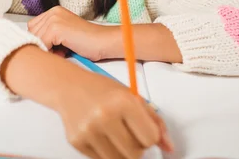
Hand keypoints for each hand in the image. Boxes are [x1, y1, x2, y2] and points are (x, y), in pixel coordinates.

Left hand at [27, 6, 113, 60]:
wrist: (103, 42)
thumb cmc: (88, 41)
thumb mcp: (64, 34)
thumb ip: (49, 35)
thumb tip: (33, 45)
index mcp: (54, 11)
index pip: (33, 28)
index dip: (41, 40)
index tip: (54, 47)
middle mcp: (53, 12)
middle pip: (32, 33)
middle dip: (43, 45)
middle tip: (60, 50)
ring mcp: (54, 19)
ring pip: (36, 39)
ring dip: (48, 49)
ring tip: (63, 51)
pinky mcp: (56, 28)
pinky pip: (42, 45)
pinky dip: (51, 52)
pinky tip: (64, 52)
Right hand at [56, 68, 173, 158]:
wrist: (68, 87)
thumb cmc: (103, 91)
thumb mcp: (132, 97)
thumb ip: (155, 122)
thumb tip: (169, 148)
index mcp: (123, 102)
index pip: (150, 138)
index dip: (149, 136)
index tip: (141, 128)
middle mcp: (105, 116)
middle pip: (135, 154)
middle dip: (136, 147)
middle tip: (128, 132)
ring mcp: (89, 131)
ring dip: (122, 152)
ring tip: (116, 135)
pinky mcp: (76, 142)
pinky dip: (105, 152)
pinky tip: (101, 135)